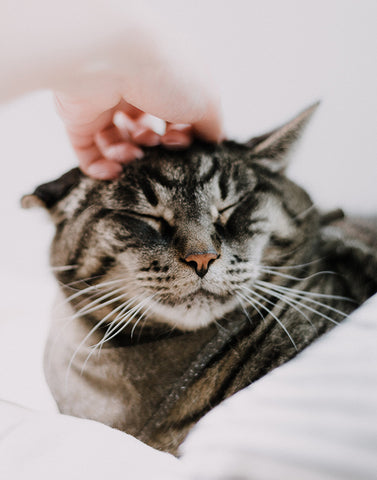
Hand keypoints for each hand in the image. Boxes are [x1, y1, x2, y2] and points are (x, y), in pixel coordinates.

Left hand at [53, 6, 222, 179]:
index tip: (179, 142)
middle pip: (145, 130)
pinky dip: (101, 167)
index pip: (174, 116)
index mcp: (164, 79)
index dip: (180, 136)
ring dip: (129, 158)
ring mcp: (104, 101)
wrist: (111, 57)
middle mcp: (134, 87)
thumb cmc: (164, 73)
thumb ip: (212, 126)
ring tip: (132, 155)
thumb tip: (212, 142)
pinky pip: (88, 150)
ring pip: (117, 143)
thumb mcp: (206, 101)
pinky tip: (114, 171)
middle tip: (154, 147)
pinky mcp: (79, 116)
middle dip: (153, 147)